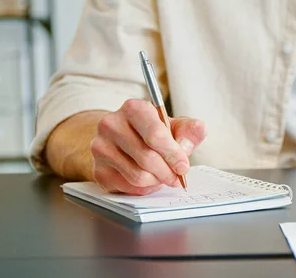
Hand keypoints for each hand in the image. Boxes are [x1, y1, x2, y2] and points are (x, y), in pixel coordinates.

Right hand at [90, 99, 206, 194]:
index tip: (183, 166)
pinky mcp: (98, 169)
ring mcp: (100, 147)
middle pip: (147, 158)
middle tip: (177, 177)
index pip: (155, 135)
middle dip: (168, 172)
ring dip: (157, 180)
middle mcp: (111, 124)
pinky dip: (144, 187)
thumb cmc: (152, 132)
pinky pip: (128, 186)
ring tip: (163, 176)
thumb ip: (189, 129)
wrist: (122, 139)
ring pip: (137, 175)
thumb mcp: (174, 126)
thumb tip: (197, 131)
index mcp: (133, 108)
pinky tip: (149, 179)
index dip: (173, 154)